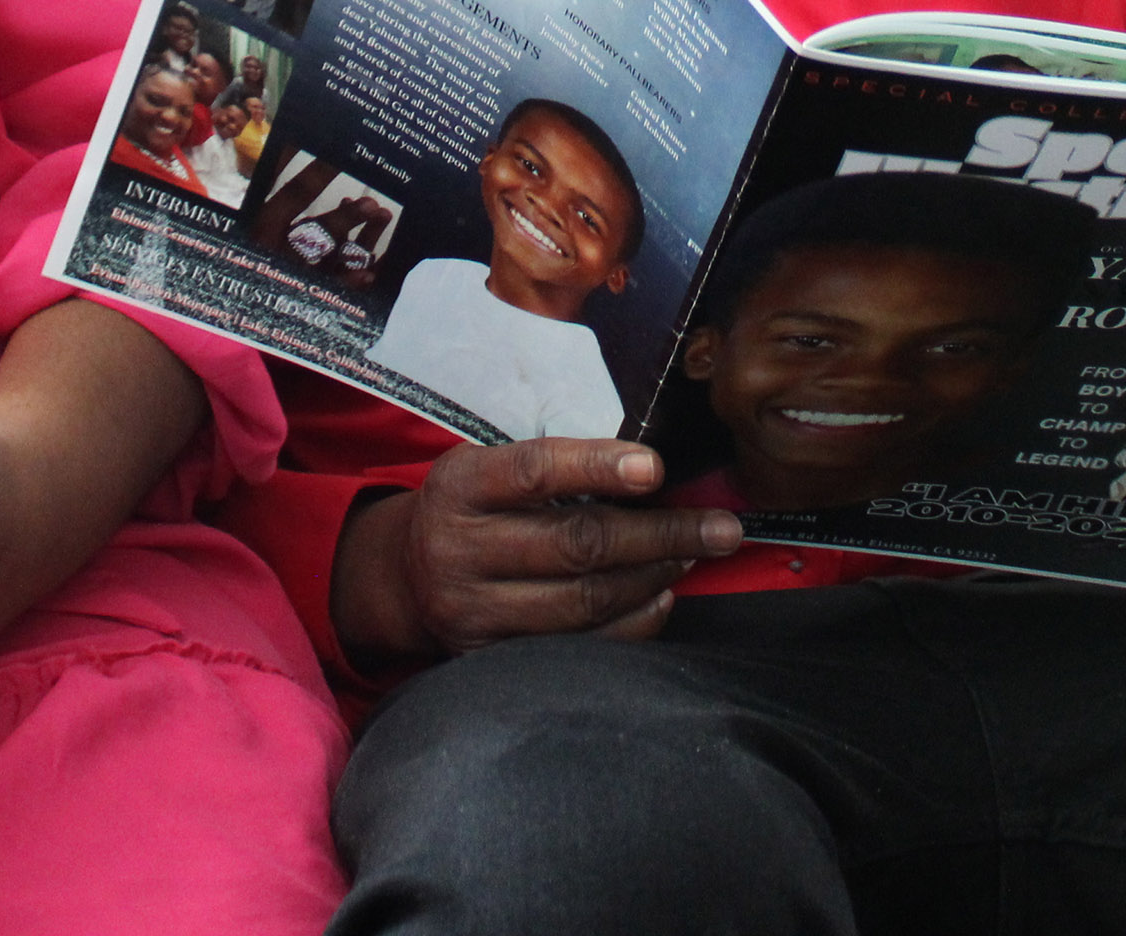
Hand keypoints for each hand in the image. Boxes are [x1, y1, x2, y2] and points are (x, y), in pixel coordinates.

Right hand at [329, 440, 738, 669]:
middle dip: (661, 534)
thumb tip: (651, 471)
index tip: (655, 468)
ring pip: (584, 601)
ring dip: (653, 577)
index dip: (597, 467)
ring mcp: (473, 612)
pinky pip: (578, 646)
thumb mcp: (488, 467)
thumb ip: (552, 467)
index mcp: (460, 486)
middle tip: (720, 527)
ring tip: (694, 556)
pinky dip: (631, 623)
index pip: (534, 471)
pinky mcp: (489, 658)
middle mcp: (459, 550)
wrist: (405, 577)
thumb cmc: (473, 508)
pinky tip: (660, 597)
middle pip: (575, 544)